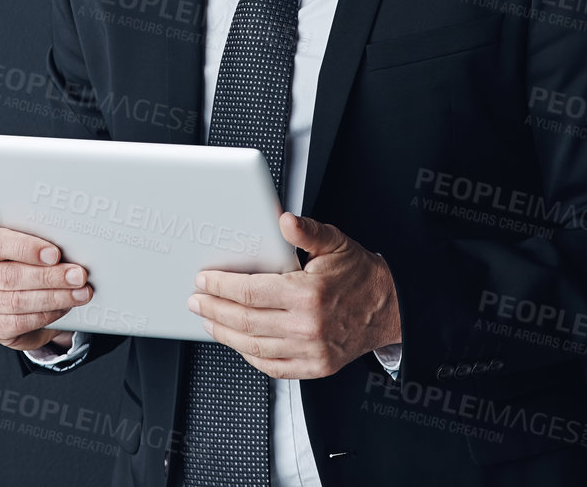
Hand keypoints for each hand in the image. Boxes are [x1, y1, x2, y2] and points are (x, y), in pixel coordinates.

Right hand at [0, 184, 93, 351]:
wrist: (12, 293)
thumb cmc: (20, 254)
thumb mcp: (19, 230)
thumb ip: (14, 210)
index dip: (25, 248)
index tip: (54, 252)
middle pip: (12, 276)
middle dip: (51, 276)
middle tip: (79, 274)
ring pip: (20, 301)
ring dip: (56, 296)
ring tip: (81, 291)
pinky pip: (21, 323)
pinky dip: (47, 314)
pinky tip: (64, 305)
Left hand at [188, 212, 399, 378]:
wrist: (390, 308)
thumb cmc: (361, 276)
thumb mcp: (335, 243)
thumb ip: (306, 231)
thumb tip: (284, 220)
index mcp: (307, 294)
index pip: (250, 292)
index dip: (221, 286)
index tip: (204, 279)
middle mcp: (307, 326)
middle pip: (245, 322)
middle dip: (213, 310)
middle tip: (196, 300)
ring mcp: (310, 351)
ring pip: (254, 347)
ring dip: (225, 334)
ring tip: (208, 321)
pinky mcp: (315, 367)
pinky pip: (273, 367)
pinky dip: (250, 356)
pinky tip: (238, 343)